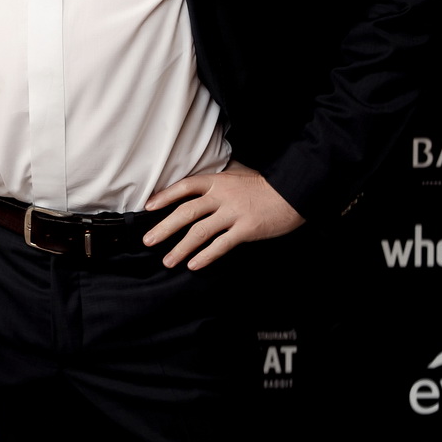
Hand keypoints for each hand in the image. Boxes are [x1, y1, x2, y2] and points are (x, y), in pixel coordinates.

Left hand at [142, 160, 304, 269]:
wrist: (293, 192)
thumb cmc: (265, 185)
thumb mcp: (238, 176)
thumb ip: (218, 183)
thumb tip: (198, 190)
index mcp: (218, 181)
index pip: (185, 187)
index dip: (165, 196)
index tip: (148, 207)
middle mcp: (222, 195)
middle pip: (186, 212)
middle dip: (164, 228)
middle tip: (148, 241)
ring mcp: (234, 212)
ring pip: (200, 232)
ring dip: (181, 248)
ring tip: (168, 261)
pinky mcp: (246, 229)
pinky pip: (221, 245)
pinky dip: (206, 256)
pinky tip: (194, 265)